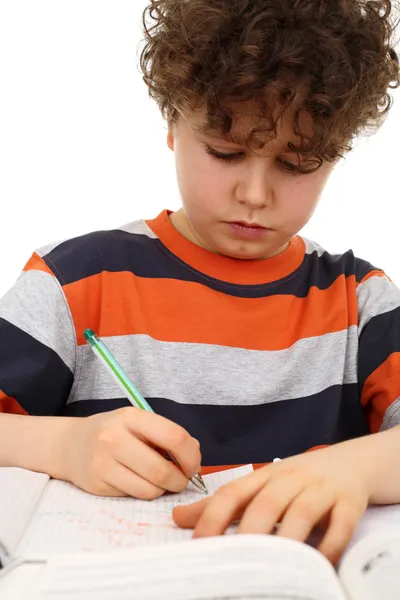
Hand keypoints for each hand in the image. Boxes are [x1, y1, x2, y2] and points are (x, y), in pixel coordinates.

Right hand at [60, 407, 201, 499]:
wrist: (70, 445)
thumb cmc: (114, 433)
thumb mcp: (137, 423)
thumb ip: (165, 435)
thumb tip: (194, 453)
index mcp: (131, 417)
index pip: (174, 437)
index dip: (191, 455)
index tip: (193, 464)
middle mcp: (115, 438)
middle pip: (162, 470)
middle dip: (180, 480)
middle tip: (181, 479)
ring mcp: (104, 463)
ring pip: (150, 489)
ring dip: (164, 489)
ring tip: (162, 482)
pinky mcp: (98, 485)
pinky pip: (134, 496)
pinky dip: (146, 493)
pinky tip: (142, 483)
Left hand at [172, 442, 374, 563]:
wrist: (352, 461)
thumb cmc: (299, 479)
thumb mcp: (262, 485)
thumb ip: (223, 504)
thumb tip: (177, 518)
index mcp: (265, 475)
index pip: (233, 492)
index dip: (213, 517)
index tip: (198, 546)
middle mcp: (291, 478)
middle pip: (266, 503)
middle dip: (249, 533)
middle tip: (235, 563)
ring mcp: (322, 488)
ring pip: (302, 512)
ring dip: (287, 540)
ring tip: (272, 568)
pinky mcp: (350, 502)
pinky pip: (341, 524)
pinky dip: (329, 547)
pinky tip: (317, 567)